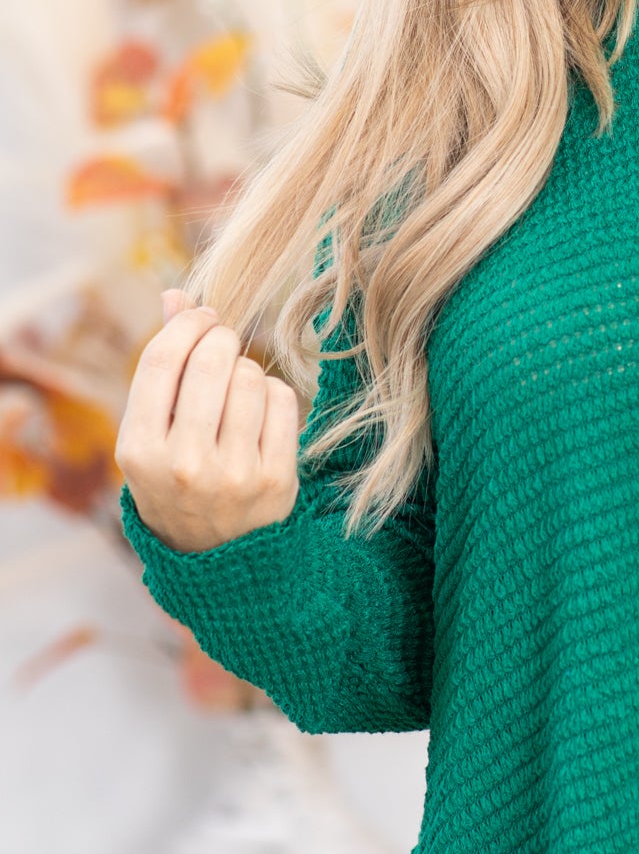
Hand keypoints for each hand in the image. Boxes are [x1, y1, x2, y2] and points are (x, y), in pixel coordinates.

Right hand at [116, 288, 302, 553]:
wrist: (216, 558)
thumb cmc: (177, 476)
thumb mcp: (152, 432)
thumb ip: (162, 366)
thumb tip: (176, 295)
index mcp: (139, 450)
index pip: (162, 360)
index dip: (187, 324)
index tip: (203, 316)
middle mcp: (183, 464)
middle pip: (210, 361)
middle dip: (222, 338)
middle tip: (225, 342)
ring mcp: (232, 474)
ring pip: (251, 377)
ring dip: (248, 368)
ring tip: (238, 387)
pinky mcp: (276, 479)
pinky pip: (283, 401)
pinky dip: (274, 393)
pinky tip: (262, 410)